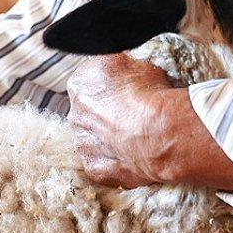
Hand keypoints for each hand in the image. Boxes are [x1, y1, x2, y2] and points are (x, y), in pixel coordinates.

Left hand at [66, 53, 232, 191]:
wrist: (158, 131)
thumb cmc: (150, 94)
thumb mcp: (137, 64)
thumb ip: (121, 67)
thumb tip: (124, 68)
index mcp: (80, 83)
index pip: (93, 82)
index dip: (114, 87)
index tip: (129, 92)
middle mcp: (74, 113)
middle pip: (90, 112)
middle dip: (108, 114)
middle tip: (134, 116)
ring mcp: (82, 143)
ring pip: (94, 139)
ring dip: (110, 138)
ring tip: (137, 137)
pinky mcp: (94, 168)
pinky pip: (103, 163)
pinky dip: (117, 160)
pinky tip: (136, 155)